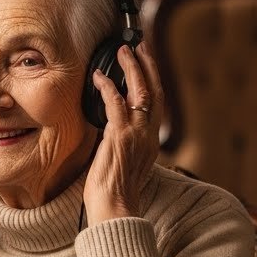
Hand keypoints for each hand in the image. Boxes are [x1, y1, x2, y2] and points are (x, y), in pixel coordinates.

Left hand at [83, 42, 163, 224]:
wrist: (114, 209)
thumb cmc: (113, 193)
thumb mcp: (122, 163)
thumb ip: (121, 143)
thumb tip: (110, 130)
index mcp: (151, 142)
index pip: (157, 104)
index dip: (152, 81)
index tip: (145, 64)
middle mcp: (149, 136)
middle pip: (155, 91)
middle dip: (147, 66)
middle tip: (139, 47)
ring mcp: (137, 135)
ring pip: (141, 92)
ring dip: (132, 68)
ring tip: (124, 52)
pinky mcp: (121, 137)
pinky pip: (116, 103)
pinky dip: (108, 87)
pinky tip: (100, 77)